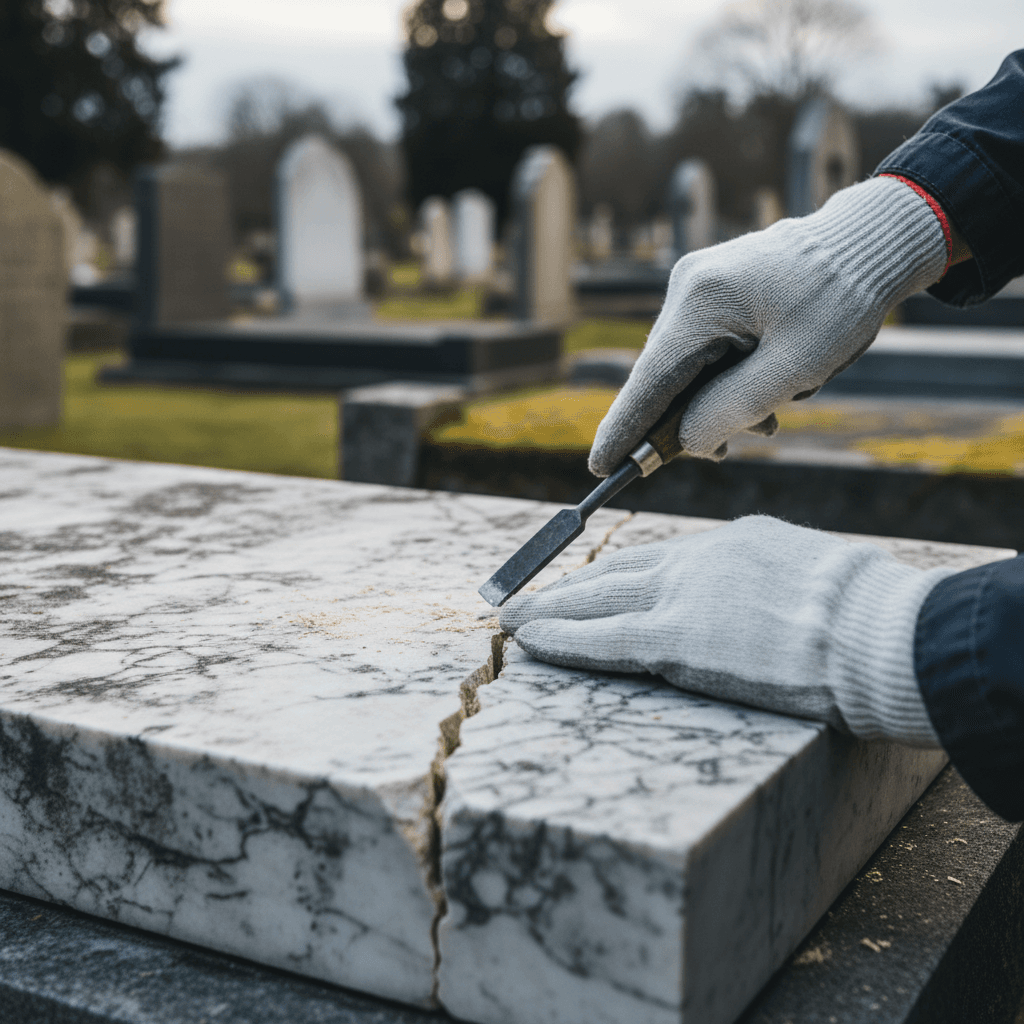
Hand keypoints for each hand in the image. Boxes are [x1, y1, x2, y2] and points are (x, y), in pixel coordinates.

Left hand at [500, 516, 954, 745]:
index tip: (589, 584)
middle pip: (617, 572)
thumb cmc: (868, 612)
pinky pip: (603, 639)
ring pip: (598, 600)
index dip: (614, 574)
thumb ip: (770, 582)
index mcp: (732, 543)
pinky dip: (560, 638)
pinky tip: (528, 640)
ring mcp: (683, 598)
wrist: (878, 630)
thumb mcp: (814, 574)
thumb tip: (762, 603)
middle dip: (569, 587)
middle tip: (529, 594)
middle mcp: (698, 562)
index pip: (656, 559)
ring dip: (550, 609)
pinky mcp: (676, 641)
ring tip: (514, 616)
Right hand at [589, 177, 947, 473]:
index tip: (601, 467)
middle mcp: (688, 290)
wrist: (873, 241)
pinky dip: (728, 378)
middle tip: (723, 454)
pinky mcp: (715, 292)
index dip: (625, 430)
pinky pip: (707, 350)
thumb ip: (735, 407)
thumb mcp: (797, 366)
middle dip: (688, 421)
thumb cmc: (843, 298)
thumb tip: (684, 441)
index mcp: (702, 303)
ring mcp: (699, 287)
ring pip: (689, 368)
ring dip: (719, 400)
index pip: (650, 381)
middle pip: (667, 378)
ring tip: (770, 418)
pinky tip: (767, 392)